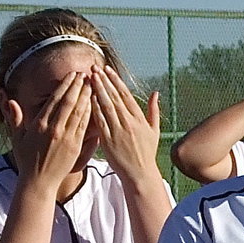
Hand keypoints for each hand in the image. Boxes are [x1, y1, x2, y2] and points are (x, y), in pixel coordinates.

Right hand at [4, 70, 92, 192]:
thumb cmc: (26, 158)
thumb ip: (13, 115)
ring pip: (79, 113)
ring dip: (87, 97)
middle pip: (69, 103)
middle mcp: (54, 129)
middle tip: (87, 73)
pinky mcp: (75, 147)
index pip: (55, 99)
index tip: (73, 74)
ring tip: (94, 85)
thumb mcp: (17, 136)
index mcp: (39, 124)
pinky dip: (90, 114)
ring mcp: (66, 138)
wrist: (39, 182)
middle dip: (79, 86)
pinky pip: (84, 127)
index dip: (66, 85)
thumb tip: (6, 95)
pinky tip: (95, 105)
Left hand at [90, 65, 161, 185]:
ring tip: (90, 77)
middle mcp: (129, 123)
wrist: (140, 174)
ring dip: (97, 90)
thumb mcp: (154, 131)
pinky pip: (100, 121)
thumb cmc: (147, 153)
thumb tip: (155, 93)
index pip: (126, 95)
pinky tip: (87, 97)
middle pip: (114, 97)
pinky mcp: (108, 140)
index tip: (107, 69)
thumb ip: (153, 111)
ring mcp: (118, 131)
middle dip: (104, 80)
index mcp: (139, 120)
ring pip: (106, 106)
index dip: (116, 81)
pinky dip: (93, 107)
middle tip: (94, 67)